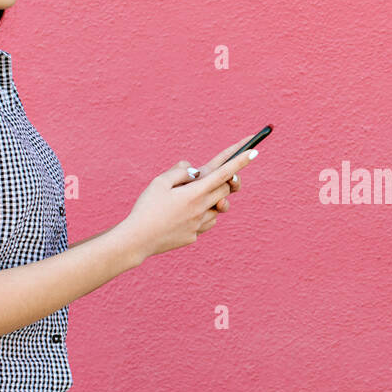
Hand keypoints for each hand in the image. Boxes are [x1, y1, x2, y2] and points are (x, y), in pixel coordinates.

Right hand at [122, 136, 257, 262]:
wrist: (137, 239)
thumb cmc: (146, 208)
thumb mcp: (158, 182)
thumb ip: (179, 172)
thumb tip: (193, 171)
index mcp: (195, 192)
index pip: (224, 173)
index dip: (240, 161)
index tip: (254, 151)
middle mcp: (202, 208)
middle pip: (225, 190)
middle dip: (223, 182)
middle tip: (209, 179)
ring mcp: (200, 224)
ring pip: (217, 208)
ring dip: (210, 200)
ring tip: (188, 200)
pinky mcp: (195, 235)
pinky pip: (207, 222)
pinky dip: (201, 215)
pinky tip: (183, 216)